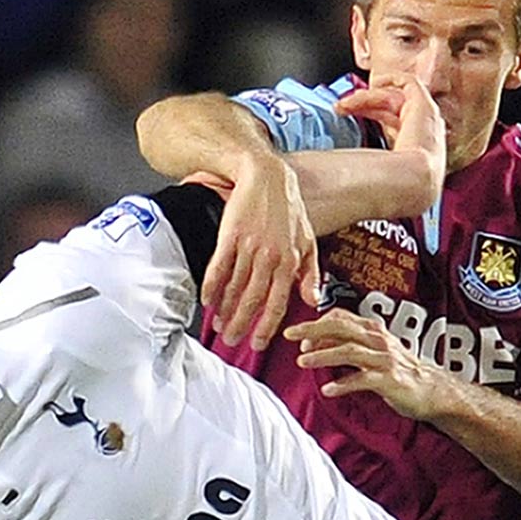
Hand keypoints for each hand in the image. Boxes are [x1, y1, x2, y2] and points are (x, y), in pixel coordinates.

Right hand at [201, 156, 319, 350]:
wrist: (266, 175)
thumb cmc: (288, 208)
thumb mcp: (308, 240)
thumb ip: (311, 273)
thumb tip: (313, 300)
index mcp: (290, 261)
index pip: (278, 303)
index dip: (266, 327)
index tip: (257, 344)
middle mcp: (270, 257)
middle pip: (253, 300)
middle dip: (241, 325)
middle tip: (231, 340)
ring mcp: (248, 246)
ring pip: (234, 287)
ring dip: (225, 310)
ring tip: (218, 325)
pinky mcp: (229, 235)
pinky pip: (218, 267)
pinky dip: (211, 286)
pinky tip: (207, 300)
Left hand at [285, 307, 454, 420]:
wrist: (433, 390)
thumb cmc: (400, 372)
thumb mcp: (374, 352)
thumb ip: (348, 345)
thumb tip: (315, 345)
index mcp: (372, 330)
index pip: (340, 317)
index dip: (317, 323)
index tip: (298, 335)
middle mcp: (378, 340)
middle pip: (340, 328)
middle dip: (312, 330)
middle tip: (289, 335)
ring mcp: (385, 359)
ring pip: (349, 351)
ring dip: (323, 355)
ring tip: (303, 361)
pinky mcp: (390, 380)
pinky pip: (363, 380)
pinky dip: (343, 384)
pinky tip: (327, 390)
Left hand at [338, 80, 445, 197]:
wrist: (411, 182)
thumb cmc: (393, 188)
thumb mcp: (374, 178)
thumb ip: (362, 170)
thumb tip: (334, 175)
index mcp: (416, 155)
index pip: (393, 126)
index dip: (370, 115)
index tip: (348, 114)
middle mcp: (425, 137)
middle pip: (393, 111)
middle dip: (366, 105)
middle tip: (343, 107)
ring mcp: (428, 121)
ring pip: (396, 98)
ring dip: (369, 97)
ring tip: (347, 102)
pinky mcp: (425, 106)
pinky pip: (409, 84)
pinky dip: (392, 79)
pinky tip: (374, 82)